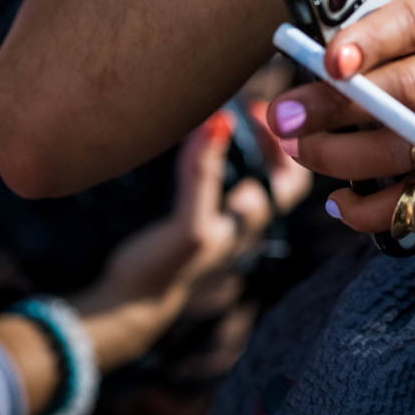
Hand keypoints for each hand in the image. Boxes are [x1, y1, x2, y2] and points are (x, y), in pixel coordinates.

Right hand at [82, 108, 309, 339]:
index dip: (284, 143)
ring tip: (222, 118)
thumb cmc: (160, 271)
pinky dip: (217, 158)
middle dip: (265, 137)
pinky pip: (220, 183)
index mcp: (252, 224)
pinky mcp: (196, 222)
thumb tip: (221, 122)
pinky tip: (199, 144)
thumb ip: (204, 176)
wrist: (123, 307)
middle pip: (273, 172)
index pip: (291, 177)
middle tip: (243, 108)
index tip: (256, 113)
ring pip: (248, 177)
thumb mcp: (189, 225)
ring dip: (242, 146)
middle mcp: (243, 223)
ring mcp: (220, 223)